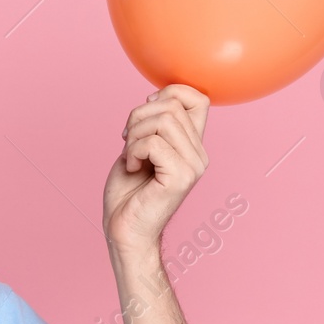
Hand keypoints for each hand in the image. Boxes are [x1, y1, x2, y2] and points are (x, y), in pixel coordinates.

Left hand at [103, 84, 210, 253]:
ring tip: (131, 156)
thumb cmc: (128, 192)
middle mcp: (199, 154)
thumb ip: (153, 124)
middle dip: (139, 117)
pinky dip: (133, 152)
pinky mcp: (181, 177)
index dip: (169, 93)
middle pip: (172, 106)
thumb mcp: (139, 146)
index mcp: (192, 145)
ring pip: (163, 121)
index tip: (145, 112)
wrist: (124, 230)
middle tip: (128, 141)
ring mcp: (193, 166)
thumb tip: (154, 96)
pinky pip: (153, 143)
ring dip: (135, 135)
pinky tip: (132, 167)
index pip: (199, 98)